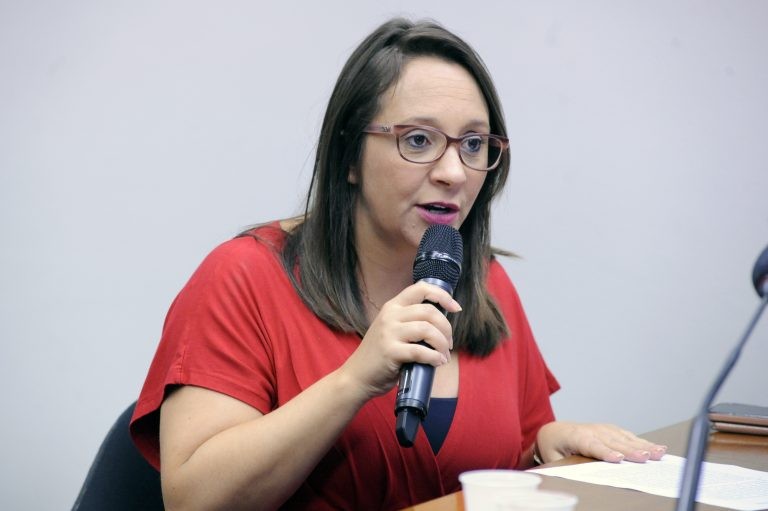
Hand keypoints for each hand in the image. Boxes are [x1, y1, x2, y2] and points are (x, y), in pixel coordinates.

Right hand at [339, 281, 461, 398]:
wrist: (357, 376)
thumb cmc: (380, 355)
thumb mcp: (392, 329)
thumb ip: (411, 321)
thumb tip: (442, 323)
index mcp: (392, 306)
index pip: (421, 288)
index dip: (442, 296)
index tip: (455, 308)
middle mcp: (390, 315)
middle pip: (429, 311)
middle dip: (446, 328)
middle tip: (448, 344)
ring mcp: (389, 333)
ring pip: (427, 330)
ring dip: (441, 344)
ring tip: (443, 355)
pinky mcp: (390, 351)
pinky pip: (420, 351)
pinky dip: (434, 358)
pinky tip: (437, 362)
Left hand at [536, 421, 667, 463]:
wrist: (555, 431)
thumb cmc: (555, 447)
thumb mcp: (554, 458)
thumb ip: (568, 464)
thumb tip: (580, 473)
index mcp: (575, 437)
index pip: (592, 446)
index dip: (605, 452)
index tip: (617, 459)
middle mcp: (592, 430)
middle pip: (614, 442)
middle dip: (630, 450)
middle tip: (646, 458)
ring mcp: (603, 429)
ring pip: (625, 438)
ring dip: (643, 446)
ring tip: (658, 453)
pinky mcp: (612, 430)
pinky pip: (629, 436)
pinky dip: (644, 442)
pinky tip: (657, 448)